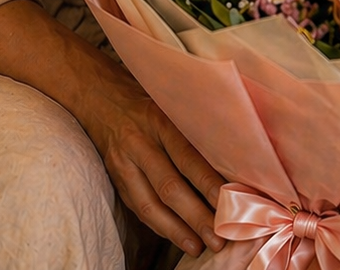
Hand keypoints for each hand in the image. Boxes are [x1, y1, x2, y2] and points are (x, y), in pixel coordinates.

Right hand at [0, 0, 225, 258]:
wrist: (100, 94)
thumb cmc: (153, 98)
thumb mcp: (176, 102)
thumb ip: (199, 126)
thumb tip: (239, 157)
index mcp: (164, 119)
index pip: (190, 156)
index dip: (211, 183)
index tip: (237, 202)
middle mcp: (143, 140)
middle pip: (171, 185)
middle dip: (199, 214)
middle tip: (224, 236)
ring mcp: (126, 160)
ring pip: (154, 201)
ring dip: (180, 228)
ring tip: (203, 245)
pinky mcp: (117, 175)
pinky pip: (139, 205)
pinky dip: (161, 226)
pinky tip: (182, 239)